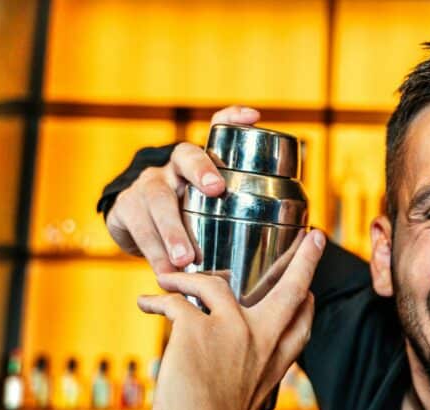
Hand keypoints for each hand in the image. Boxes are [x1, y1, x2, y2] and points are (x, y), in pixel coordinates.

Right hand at [106, 105, 261, 275]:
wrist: (135, 228)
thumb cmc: (190, 219)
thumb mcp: (218, 213)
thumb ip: (252, 215)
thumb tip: (306, 236)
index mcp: (202, 163)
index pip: (217, 129)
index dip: (233, 118)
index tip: (254, 118)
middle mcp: (173, 167)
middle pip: (185, 157)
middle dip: (202, 171)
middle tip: (216, 190)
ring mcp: (145, 186)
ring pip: (158, 200)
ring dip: (172, 230)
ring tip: (185, 257)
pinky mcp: (123, 209)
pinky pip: (137, 228)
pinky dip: (152, 253)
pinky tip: (164, 272)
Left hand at [137, 230, 325, 409]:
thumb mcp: (245, 400)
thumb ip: (243, 375)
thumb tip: (221, 369)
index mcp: (274, 361)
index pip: (302, 323)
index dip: (307, 301)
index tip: (310, 287)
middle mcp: (261, 340)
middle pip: (291, 288)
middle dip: (305, 260)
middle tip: (312, 237)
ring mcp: (231, 329)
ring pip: (215, 283)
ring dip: (186, 278)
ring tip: (167, 279)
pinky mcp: (197, 328)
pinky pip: (176, 299)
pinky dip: (157, 298)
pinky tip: (147, 302)